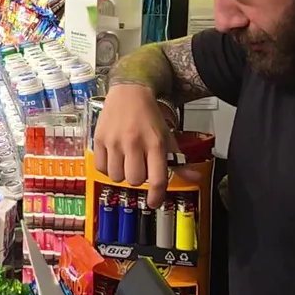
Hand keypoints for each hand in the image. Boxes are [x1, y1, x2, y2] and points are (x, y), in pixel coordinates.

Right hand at [94, 84, 197, 207]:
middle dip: (138, 178)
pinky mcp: (99, 139)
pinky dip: (108, 168)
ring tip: (126, 162)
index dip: (156, 196)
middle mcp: (134, 143)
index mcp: (155, 143)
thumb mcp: (167, 137)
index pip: (156, 179)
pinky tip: (114, 158)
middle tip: (140, 167)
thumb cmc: (149, 117)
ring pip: (116, 177)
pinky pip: (101, 168)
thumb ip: (179, 161)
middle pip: (134, 180)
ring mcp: (114, 141)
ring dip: (122, 174)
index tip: (154, 202)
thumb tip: (195, 178)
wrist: (129, 92)